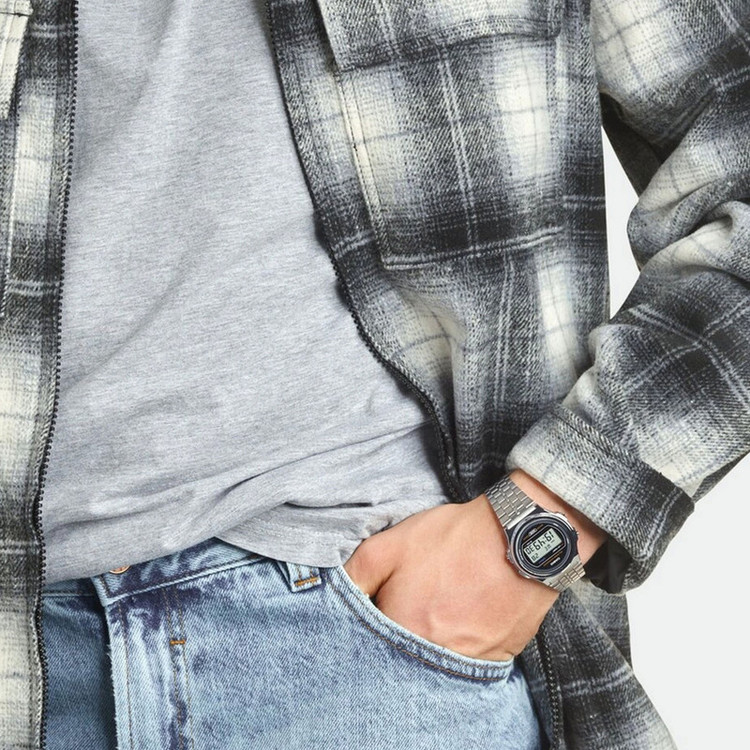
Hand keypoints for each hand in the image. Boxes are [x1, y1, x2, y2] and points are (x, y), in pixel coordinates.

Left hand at [343, 470, 606, 661]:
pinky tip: (462, 614)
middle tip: (415, 599)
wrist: (521, 539)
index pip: (367, 642)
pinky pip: (464, 663)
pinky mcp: (492, 661)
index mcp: (401, 628)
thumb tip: (332, 592)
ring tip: (441, 604)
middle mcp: (431, 657)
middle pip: (400, 656)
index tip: (383, 600)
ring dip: (429, 639)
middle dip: (399, 631)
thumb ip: (355, 572)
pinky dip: (458, 643)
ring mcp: (465, 664)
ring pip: (431, 662)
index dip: (372, 618)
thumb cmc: (454, 539)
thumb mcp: (392, 543)